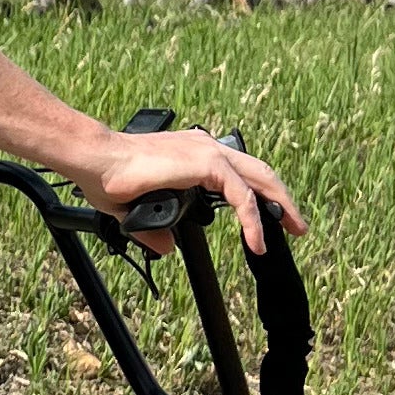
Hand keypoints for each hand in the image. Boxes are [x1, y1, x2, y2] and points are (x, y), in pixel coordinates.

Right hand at [87, 128, 307, 258]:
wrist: (97, 160)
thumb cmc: (108, 178)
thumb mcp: (137, 210)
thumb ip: (156, 229)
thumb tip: (167, 247)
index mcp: (193, 152)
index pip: (237, 171)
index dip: (256, 194)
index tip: (268, 218)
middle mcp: (205, 147)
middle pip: (259, 171)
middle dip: (282, 199)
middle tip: (297, 224)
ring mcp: (208, 152)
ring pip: (259, 180)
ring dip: (281, 206)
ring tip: (295, 230)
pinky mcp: (207, 164)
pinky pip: (241, 196)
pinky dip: (252, 220)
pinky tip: (255, 242)